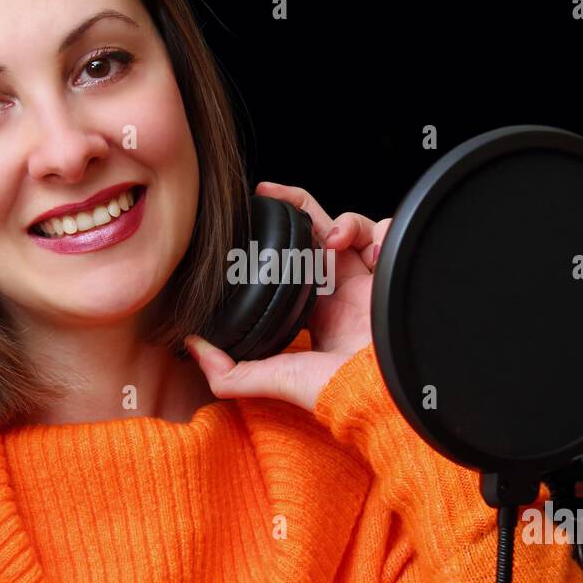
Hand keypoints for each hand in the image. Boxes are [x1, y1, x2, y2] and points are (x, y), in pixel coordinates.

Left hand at [185, 181, 390, 412]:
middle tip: (271, 193)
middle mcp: (337, 289)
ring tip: (335, 239)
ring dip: (343, 221)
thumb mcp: (271, 379)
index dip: (270, 241)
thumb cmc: (334, 388)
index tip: (248, 222)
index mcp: (311, 310)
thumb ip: (228, 371)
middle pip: (316, 231)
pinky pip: (386, 233)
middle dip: (296, 206)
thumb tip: (191, 346)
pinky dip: (380, 231)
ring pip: (352, 226)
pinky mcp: (390, 272)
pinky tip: (371, 251)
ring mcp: (364, 278)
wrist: (380, 389)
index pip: (287, 263)